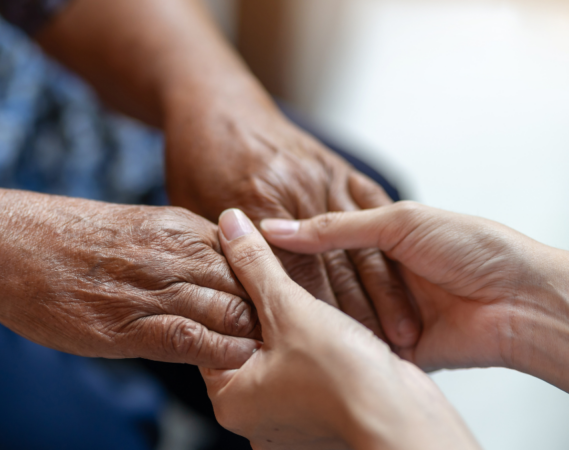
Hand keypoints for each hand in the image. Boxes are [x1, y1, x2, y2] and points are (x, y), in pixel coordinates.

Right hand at [0, 193, 260, 368]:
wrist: (11, 244)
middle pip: (249, 284)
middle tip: (289, 338)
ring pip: (230, 311)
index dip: (269, 284)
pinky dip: (219, 353)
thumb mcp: (136, 227)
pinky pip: (191, 339)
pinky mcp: (128, 325)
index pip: (249, 256)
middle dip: (272, 313)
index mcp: (180, 227)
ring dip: (253, 337)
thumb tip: (212, 274)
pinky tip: (232, 364)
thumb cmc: (69, 238)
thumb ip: (178, 247)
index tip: (280, 306)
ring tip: (271, 358)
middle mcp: (175, 254)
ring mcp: (153, 288)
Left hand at [164, 97, 419, 348]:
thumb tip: (229, 306)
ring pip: (359, 244)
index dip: (315, 321)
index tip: (333, 359)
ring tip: (406, 337)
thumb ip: (218, 253)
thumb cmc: (198, 160)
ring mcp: (320, 176)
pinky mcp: (339, 169)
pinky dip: (388, 249)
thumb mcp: (193, 210)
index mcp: (256, 203)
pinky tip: (404, 280)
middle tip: (380, 360)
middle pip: (331, 266)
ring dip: (386, 294)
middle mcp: (294, 189)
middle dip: (357, 317)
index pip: (291, 275)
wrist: (216, 102)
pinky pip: (373, 213)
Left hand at [201, 209, 477, 449]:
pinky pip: (308, 372)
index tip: (243, 265)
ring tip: (304, 300)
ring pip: (281, 356)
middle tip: (275, 279)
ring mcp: (289, 421)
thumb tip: (230, 225)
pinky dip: (315, 349)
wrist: (406, 421)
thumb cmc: (346, 380)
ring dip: (292, 327)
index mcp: (230, 399)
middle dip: (264, 311)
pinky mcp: (322, 417)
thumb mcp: (290, 309)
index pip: (214, 333)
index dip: (229, 293)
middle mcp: (254, 417)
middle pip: (248, 344)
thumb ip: (256, 265)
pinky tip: (328, 327)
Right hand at [260, 201, 568, 379]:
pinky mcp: (394, 348)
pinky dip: (337, 342)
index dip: (290, 242)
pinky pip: (356, 345)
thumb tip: (278, 228)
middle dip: (296, 282)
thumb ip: (336, 227)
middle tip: (253, 283)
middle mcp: (381, 274)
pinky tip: (308, 336)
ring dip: (315, 312)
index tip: (253, 243)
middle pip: (325, 279)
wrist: (520, 302)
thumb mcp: (400, 222)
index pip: (323, 238)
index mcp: (383, 236)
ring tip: (274, 311)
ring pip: (336, 313)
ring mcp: (386, 312)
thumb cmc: (476, 248)